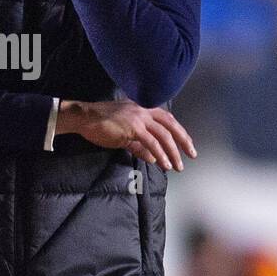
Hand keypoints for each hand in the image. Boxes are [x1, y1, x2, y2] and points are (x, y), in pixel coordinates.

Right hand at [57, 98, 195, 170]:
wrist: (84, 118)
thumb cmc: (101, 125)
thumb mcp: (124, 136)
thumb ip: (139, 146)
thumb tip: (153, 158)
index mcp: (143, 109)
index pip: (167, 119)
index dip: (179, 132)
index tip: (187, 145)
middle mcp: (144, 110)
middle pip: (171, 125)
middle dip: (184, 140)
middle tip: (192, 155)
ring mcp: (139, 118)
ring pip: (164, 135)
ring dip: (173, 152)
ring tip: (177, 166)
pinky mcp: (133, 127)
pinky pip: (152, 142)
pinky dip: (160, 154)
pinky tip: (164, 163)